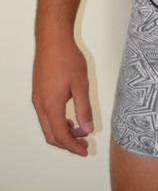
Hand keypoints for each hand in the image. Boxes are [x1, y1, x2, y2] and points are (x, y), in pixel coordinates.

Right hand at [32, 35, 93, 155]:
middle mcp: (40, 105)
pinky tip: (71, 115)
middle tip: (84, 144)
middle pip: (51, 135)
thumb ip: (84, 108)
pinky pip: (46, 114)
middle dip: (67, 143)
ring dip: (63, 131)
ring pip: (48, 125)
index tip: (85, 151)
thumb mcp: (81, 85)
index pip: (61, 135)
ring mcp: (37, 98)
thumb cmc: (67, 59)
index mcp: (51, 106)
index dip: (73, 146)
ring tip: (81, 129)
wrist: (52, 40)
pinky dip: (58, 121)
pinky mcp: (39, 91)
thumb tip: (87, 129)